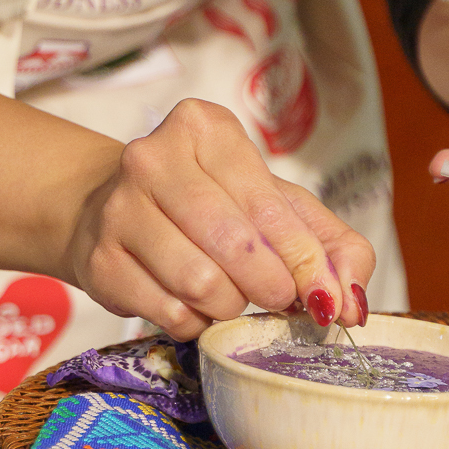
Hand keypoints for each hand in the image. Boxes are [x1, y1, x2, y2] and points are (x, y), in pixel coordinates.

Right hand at [67, 99, 375, 338]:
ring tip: (230, 295)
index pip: (270, 207)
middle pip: (235, 244)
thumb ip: (331, 246)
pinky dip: (194, 321)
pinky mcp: (98, 260)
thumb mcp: (277, 206)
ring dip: (230, 305)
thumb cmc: (211, 204)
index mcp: (204, 127)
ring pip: (200, 283)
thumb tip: (350, 302)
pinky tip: (192, 304)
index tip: (324, 297)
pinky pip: (167, 312)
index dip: (306, 261)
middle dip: (270, 285)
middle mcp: (153, 158)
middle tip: (276, 296)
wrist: (112, 210)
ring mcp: (118, 209)